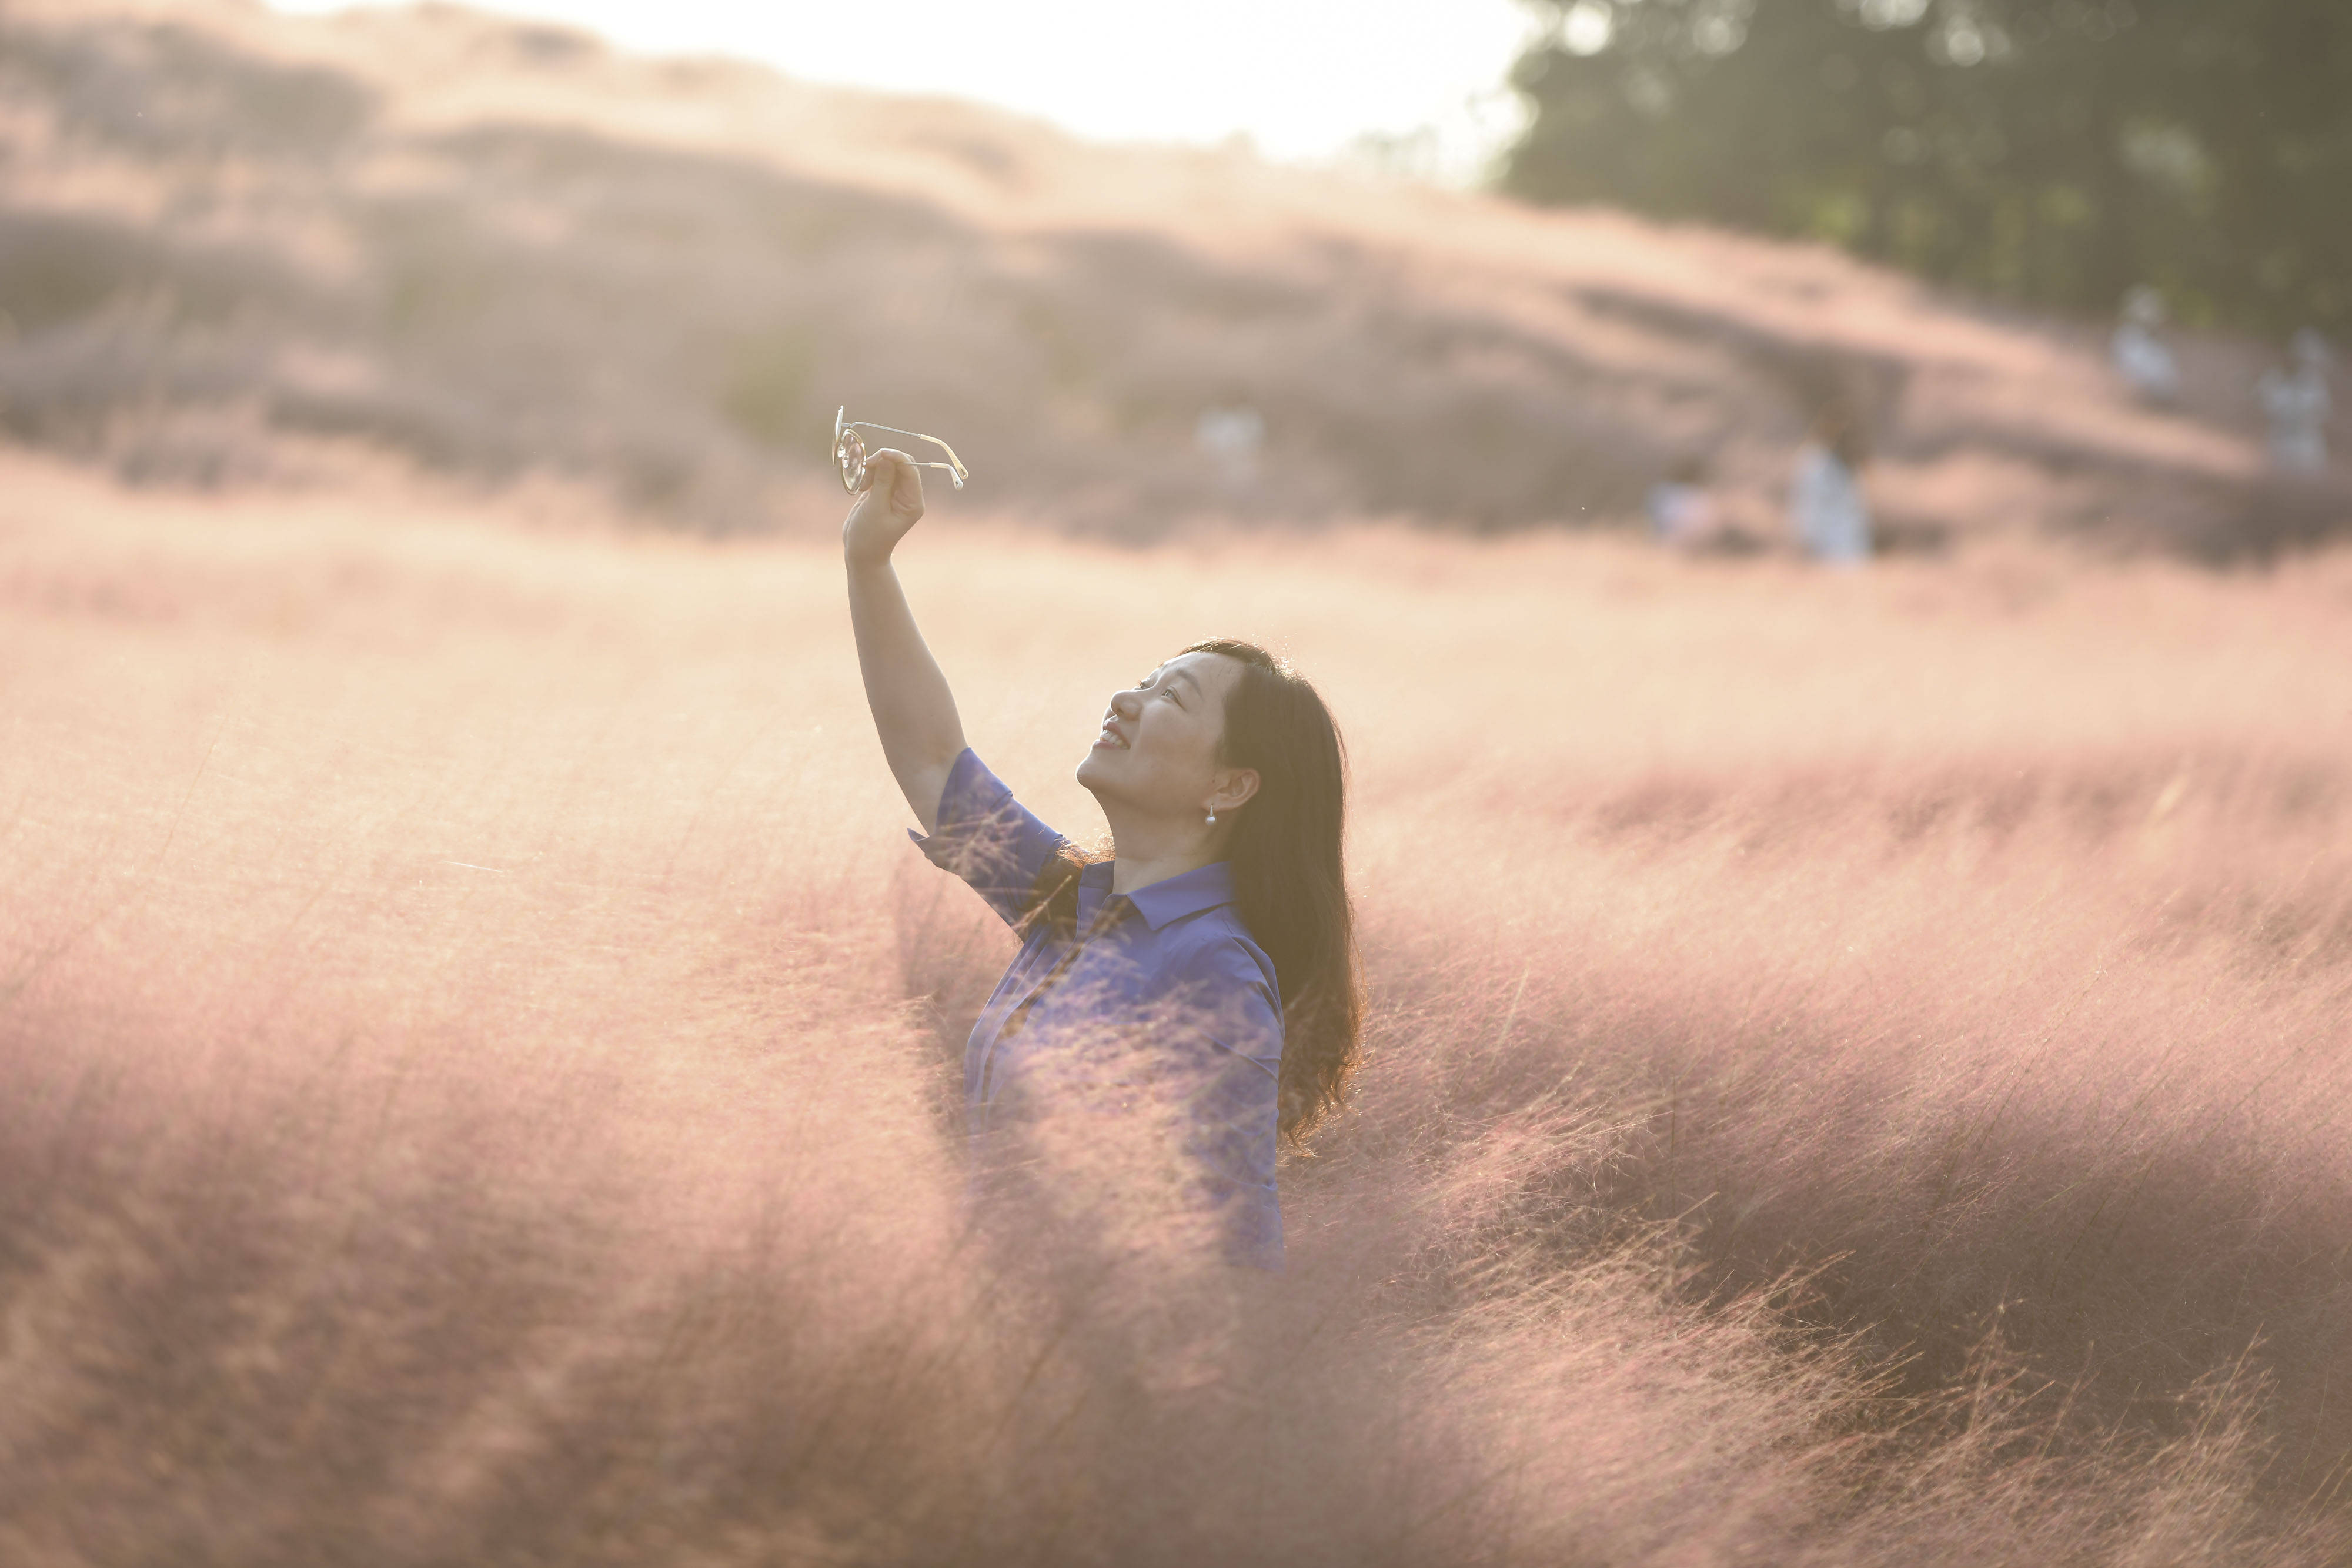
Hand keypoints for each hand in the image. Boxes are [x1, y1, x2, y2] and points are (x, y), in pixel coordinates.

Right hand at [841, 448, 925, 567]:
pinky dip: (869, 474)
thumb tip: (887, 457)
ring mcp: (895, 492)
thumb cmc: (869, 536)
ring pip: (888, 467)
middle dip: (883, 462)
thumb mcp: (875, 509)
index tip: (880, 453)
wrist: (861, 552)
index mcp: (913, 502)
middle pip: (901, 465)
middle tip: (866, 468)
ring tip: (862, 486)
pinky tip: (861, 487)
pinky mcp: (883, 491)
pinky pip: (879, 473)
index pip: (911, 471)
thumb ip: (882, 482)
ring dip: (873, 469)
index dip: (897, 458)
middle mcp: (908, 495)